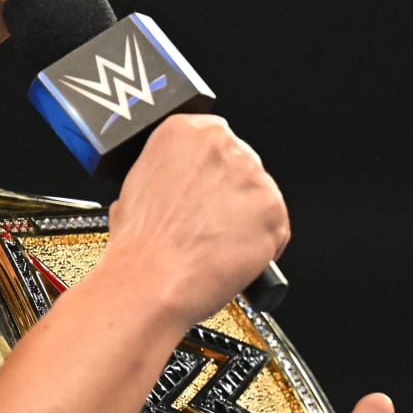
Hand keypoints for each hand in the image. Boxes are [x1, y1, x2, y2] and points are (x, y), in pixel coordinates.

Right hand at [105, 114, 288, 324]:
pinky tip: (232, 258)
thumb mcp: (135, 188)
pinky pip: (277, 229)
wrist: (149, 281)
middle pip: (242, 166)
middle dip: (231, 196)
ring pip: (261, 198)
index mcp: (183, 131)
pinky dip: (263, 248)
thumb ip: (167, 173)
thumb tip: (179, 186)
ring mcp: (251, 176)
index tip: (205, 190)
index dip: (211, 173)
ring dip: (247, 221)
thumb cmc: (138, 246)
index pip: (214, 141)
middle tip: (208, 224)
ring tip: (216, 246)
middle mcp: (221, 145)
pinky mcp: (273, 210)